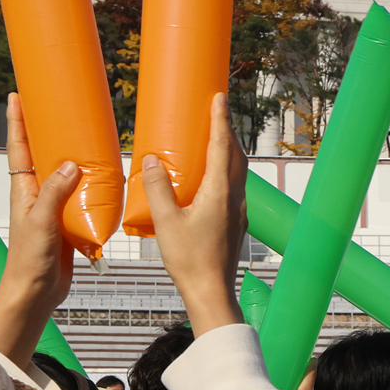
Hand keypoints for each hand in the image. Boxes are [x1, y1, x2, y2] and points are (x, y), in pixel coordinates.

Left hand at [0, 93, 79, 364]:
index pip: (19, 148)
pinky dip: (90, 185)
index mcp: (24, 191)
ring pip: (63, 175)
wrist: (36, 292)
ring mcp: (53, 208)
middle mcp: (37, 195)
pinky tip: (103, 179)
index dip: (18, 122)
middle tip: (56, 107)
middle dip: (45, 131)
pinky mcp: (68, 222)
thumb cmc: (29, 260)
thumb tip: (71, 164)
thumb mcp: (41, 222)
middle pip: (41, 155)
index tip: (19, 96)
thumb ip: (55, 193)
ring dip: (72, 156)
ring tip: (85, 136)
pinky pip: (80, 197)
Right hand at [147, 94, 247, 333]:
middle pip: (234, 156)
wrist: (211, 291)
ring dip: (227, 150)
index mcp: (220, 193)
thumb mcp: (165, 222)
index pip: (222, 147)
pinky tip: (211, 174)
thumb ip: (157, 189)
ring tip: (213, 136)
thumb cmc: (189, 259)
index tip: (218, 97)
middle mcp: (235, 199)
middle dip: (225, 131)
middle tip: (214, 109)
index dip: (219, 120)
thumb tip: (151, 160)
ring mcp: (237, 211)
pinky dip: (225, 170)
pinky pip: (233, 186)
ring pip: (237, 172)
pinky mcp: (234, 222)